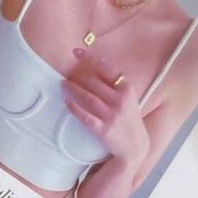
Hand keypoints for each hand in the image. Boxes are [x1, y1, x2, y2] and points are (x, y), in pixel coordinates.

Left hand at [63, 49, 149, 166]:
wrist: (135, 146)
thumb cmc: (128, 119)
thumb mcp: (127, 99)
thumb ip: (115, 86)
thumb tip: (96, 69)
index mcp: (127, 89)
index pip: (107, 69)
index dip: (91, 59)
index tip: (77, 51)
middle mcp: (120, 100)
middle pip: (94, 83)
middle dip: (77, 74)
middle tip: (63, 69)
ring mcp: (112, 115)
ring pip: (88, 98)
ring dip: (73, 89)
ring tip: (62, 83)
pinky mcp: (103, 129)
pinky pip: (85, 117)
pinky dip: (74, 108)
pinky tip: (66, 102)